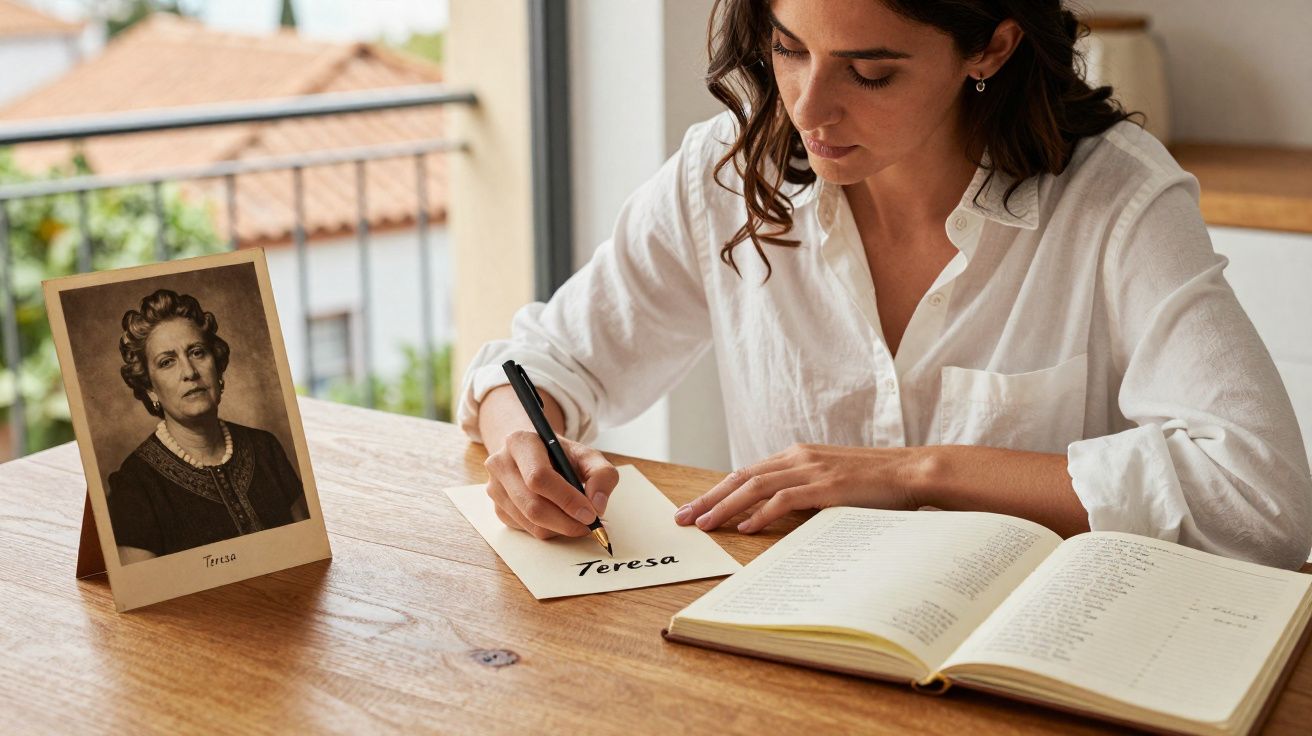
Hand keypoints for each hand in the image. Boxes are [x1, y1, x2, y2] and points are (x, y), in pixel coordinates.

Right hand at [484, 430, 619, 539]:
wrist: (533, 453)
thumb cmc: (560, 454)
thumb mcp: (586, 455)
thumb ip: (601, 474)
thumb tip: (598, 505)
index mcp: (520, 442)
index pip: (539, 477)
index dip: (566, 499)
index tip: (590, 513)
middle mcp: (501, 464)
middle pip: (533, 505)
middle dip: (566, 522)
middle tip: (590, 526)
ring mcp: (495, 488)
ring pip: (530, 523)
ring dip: (560, 529)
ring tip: (580, 522)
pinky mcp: (498, 508)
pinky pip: (526, 530)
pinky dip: (550, 530)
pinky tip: (561, 518)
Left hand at [672, 443, 923, 533]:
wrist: (911, 471)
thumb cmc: (873, 483)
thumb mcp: (829, 483)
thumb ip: (801, 492)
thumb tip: (770, 515)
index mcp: (796, 455)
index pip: (745, 473)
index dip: (716, 491)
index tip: (693, 508)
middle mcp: (798, 458)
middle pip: (740, 478)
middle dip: (707, 499)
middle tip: (682, 519)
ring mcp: (811, 470)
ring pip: (755, 487)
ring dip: (725, 507)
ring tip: (703, 524)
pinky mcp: (826, 486)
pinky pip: (784, 499)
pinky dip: (761, 514)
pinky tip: (745, 527)